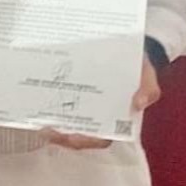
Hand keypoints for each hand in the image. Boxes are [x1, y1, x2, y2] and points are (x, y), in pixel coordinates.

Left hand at [46, 56, 160, 151]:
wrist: (127, 44)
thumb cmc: (137, 63)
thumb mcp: (146, 73)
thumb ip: (148, 87)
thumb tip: (139, 103)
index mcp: (115, 117)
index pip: (101, 139)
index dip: (86, 141)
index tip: (72, 137)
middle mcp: (97, 116)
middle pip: (79, 136)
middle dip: (62, 137)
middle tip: (47, 130)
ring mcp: (83, 107)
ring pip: (66, 125)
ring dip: (52, 127)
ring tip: (38, 120)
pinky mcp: (72, 94)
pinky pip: (59, 106)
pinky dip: (48, 108)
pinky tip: (37, 103)